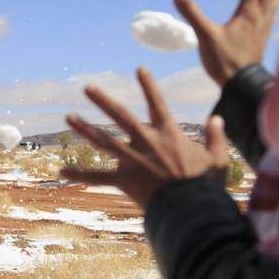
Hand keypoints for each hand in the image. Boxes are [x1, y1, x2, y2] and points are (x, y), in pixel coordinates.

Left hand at [60, 67, 229, 207]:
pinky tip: (61, 172)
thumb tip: (216, 119)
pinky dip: (80, 176)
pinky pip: (98, 178)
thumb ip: (216, 137)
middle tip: (87, 88)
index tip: (139, 69)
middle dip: (104, 101)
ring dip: (85, 129)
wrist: (191, 210)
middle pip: (121, 117)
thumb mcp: (217, 159)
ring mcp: (133, 161)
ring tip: (69, 117)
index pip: (157, 104)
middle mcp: (147, 142)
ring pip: (104, 141)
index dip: (148, 86)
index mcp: (169, 134)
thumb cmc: (206, 186)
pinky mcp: (125, 181)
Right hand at [175, 0, 278, 86]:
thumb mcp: (205, 36)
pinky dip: (273, 12)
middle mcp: (259, 20)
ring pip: (272, 7)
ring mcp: (263, 32)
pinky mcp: (262, 43)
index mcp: (248, 14)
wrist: (243, 87)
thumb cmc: (225, 61)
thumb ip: (192, 14)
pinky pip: (271, 21)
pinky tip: (271, 16)